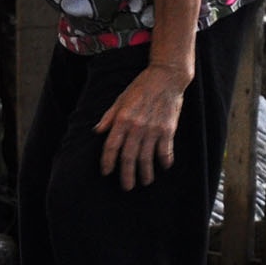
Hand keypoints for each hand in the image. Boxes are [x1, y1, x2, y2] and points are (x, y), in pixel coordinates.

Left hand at [94, 64, 188, 189]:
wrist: (166, 78)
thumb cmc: (141, 87)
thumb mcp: (120, 99)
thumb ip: (109, 117)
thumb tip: (97, 131)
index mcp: (122, 119)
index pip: (111, 146)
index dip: (107, 161)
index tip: (106, 172)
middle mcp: (137, 127)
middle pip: (129, 157)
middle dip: (126, 175)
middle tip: (126, 187)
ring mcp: (153, 129)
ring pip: (147, 158)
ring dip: (145, 172)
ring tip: (144, 181)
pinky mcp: (168, 129)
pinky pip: (165, 150)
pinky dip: (165, 160)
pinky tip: (164, 167)